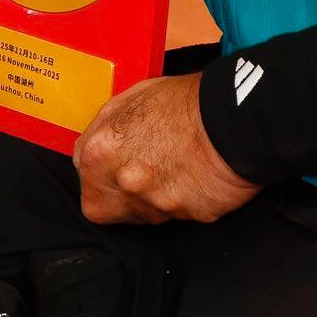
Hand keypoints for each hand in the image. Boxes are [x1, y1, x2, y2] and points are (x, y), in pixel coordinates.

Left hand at [74, 74, 258, 224]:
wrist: (232, 121)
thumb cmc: (184, 102)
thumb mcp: (132, 98)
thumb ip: (107, 127)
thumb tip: (99, 144)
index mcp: (99, 150)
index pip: (83, 173)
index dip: (100, 168)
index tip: (114, 164)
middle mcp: (121, 182)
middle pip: (104, 205)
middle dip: (120, 195)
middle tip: (144, 173)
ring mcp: (152, 204)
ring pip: (141, 214)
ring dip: (152, 199)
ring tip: (175, 169)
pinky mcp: (184, 217)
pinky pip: (176, 215)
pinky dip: (183, 201)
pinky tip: (194, 177)